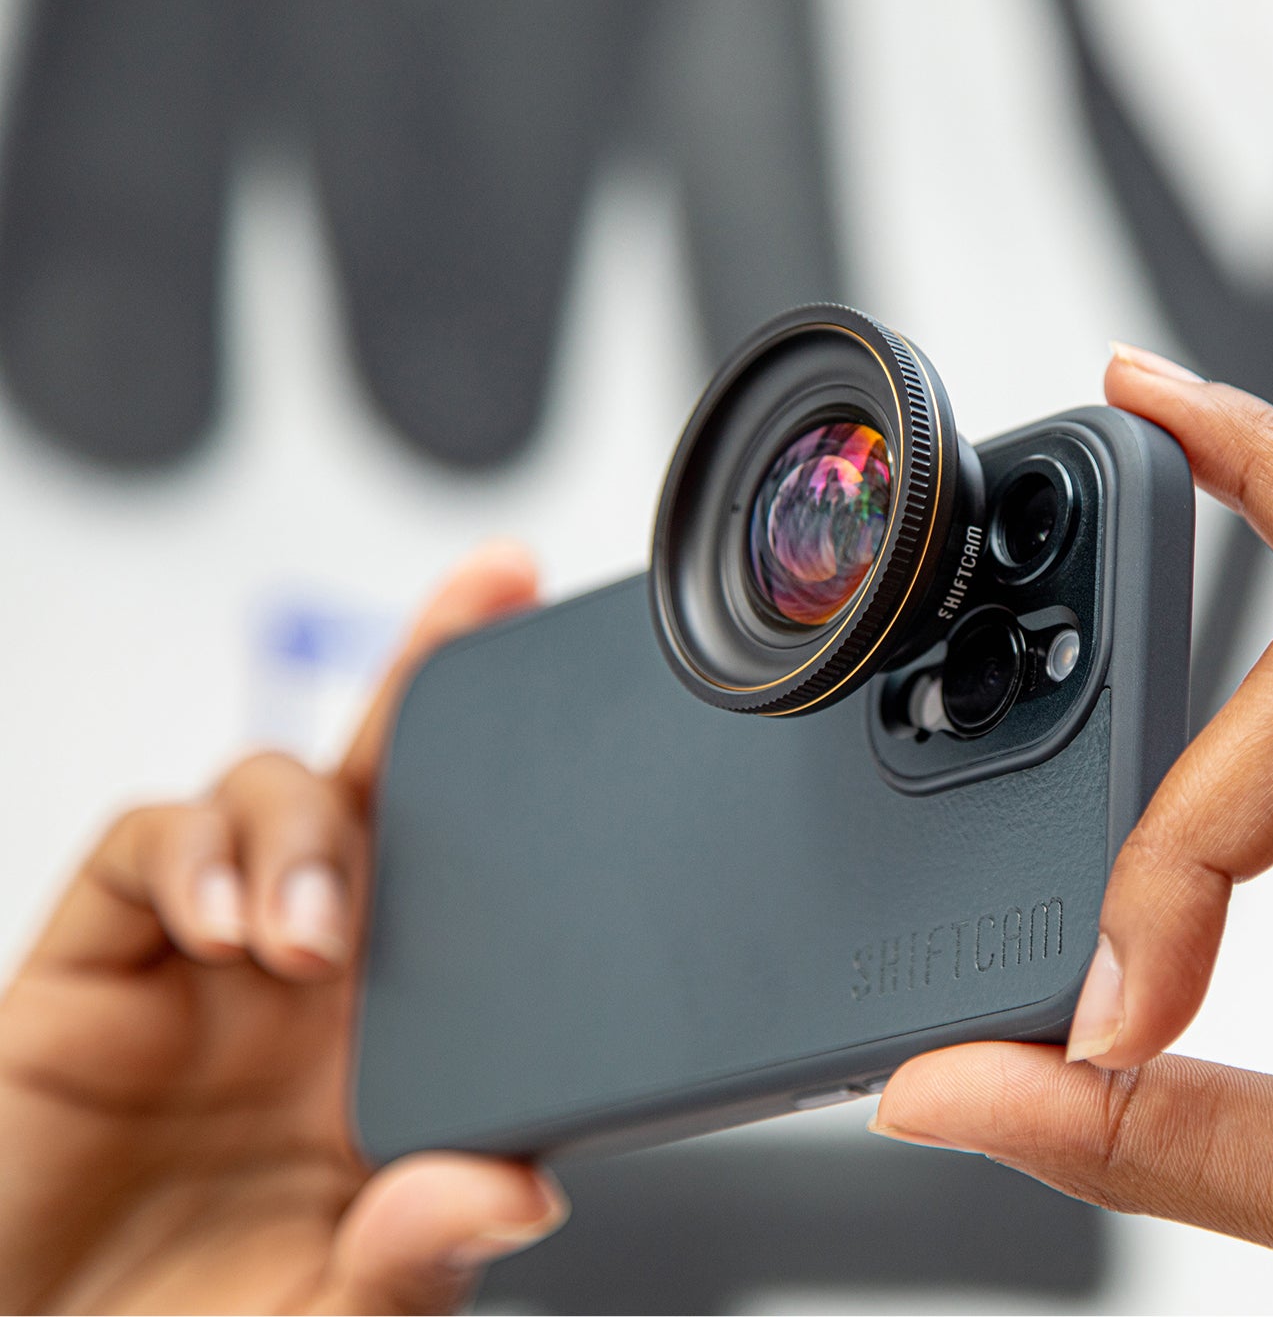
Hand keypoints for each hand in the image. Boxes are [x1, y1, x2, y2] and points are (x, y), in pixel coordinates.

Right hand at [0, 545, 554, 1314]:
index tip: (605, 701)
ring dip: (303, 830)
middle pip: (386, 789)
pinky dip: (192, 858)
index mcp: (405, 1040)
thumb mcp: (336, 1309)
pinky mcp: (96, 964)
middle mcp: (316, 980)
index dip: (538, 789)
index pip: (488, 885)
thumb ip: (417, 1253)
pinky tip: (225, 927)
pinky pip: (147, 845)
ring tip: (311, 939)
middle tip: (487, 598)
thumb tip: (516, 1193)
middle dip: (433, 677)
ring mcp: (206, 959)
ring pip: (271, 791)